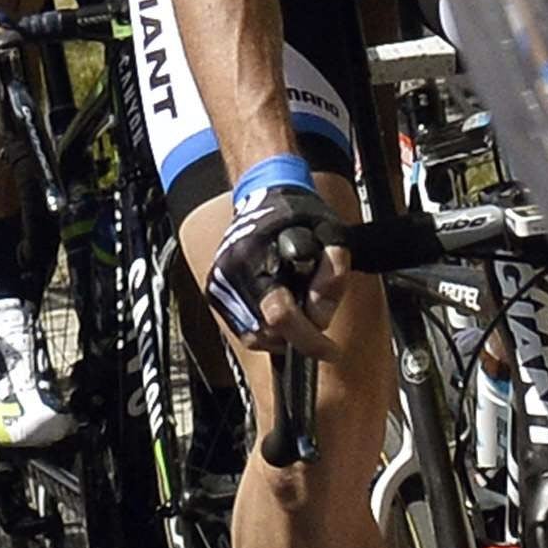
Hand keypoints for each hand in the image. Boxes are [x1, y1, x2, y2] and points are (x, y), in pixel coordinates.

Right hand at [203, 180, 343, 355]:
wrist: (261, 196)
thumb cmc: (297, 215)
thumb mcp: (331, 234)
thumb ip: (334, 274)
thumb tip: (319, 316)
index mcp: (254, 256)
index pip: (280, 315)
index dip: (309, 339)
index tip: (332, 350)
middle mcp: (229, 273)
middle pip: (268, 332)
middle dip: (298, 333)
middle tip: (314, 310)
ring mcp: (217, 285)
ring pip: (255, 336)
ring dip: (282, 333)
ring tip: (296, 301)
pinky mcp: (214, 293)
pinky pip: (244, 330)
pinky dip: (266, 327)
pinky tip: (279, 302)